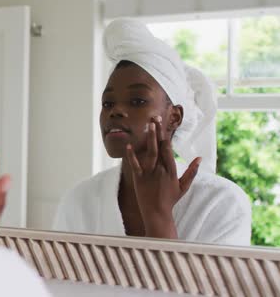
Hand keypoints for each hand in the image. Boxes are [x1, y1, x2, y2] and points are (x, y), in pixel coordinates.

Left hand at [124, 116, 200, 238]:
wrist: (157, 213)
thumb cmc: (170, 199)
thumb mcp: (184, 186)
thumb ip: (192, 171)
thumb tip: (200, 158)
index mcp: (171, 170)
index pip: (168, 149)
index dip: (165, 135)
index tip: (163, 123)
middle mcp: (161, 169)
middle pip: (159, 147)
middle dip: (157, 131)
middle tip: (155, 117)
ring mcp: (149, 173)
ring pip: (149, 152)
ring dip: (149, 138)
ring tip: (147, 124)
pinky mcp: (139, 178)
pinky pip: (135, 165)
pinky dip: (131, 155)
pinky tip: (129, 145)